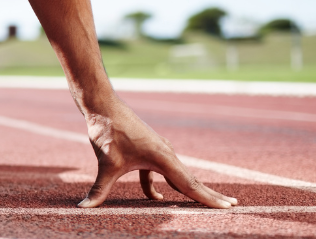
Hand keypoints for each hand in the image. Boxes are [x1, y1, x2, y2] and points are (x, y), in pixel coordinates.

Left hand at [77, 103, 237, 208]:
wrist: (103, 107)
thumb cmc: (108, 132)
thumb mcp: (105, 164)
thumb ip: (98, 190)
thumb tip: (83, 207)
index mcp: (163, 158)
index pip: (189, 184)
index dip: (208, 198)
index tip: (228, 206)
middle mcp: (166, 154)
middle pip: (191, 180)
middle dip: (209, 194)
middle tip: (232, 206)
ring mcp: (158, 152)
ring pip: (176, 176)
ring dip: (188, 190)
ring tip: (206, 202)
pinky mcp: (147, 151)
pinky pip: (158, 172)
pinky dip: (157, 185)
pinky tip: (155, 197)